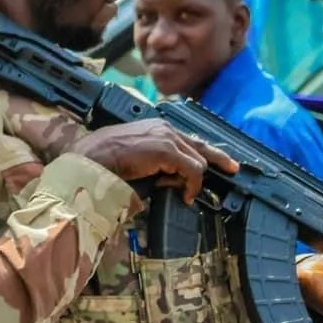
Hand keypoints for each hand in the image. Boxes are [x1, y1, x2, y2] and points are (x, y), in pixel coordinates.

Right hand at [67, 120, 237, 204]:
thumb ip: (156, 165)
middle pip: (200, 146)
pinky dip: (192, 185)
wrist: (89, 161)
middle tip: (233, 169)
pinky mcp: (166, 150)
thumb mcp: (136, 160)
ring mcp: (165, 137)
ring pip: (197, 161)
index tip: (225, 159)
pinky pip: (192, 170)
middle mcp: (163, 127)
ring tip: (184, 193)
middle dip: (215, 161)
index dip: (208, 150)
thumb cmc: (103, 161)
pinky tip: (186, 195)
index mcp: (154, 127)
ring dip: (192, 180)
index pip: (188, 138)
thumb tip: (174, 180)